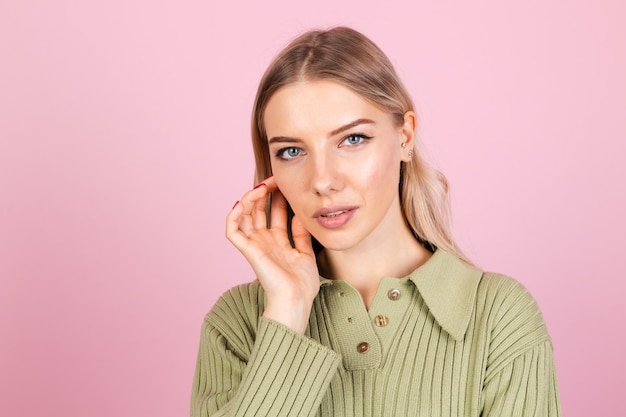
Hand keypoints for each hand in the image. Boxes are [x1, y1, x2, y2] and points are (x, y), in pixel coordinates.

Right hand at [226, 176, 319, 333]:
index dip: (276, 197)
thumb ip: (301, 233)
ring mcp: (254, 245)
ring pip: (243, 216)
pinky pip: (232, 230)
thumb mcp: (305, 252)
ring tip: (261, 186)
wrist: (296, 300)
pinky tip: (243, 203)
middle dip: (264, 192)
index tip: (284, 184)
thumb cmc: (302, 284)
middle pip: (257, 210)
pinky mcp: (248, 251)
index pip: (272, 213)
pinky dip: (233, 215)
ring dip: (250, 198)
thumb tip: (301, 213)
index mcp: (276, 242)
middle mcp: (263, 241)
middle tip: (274, 179)